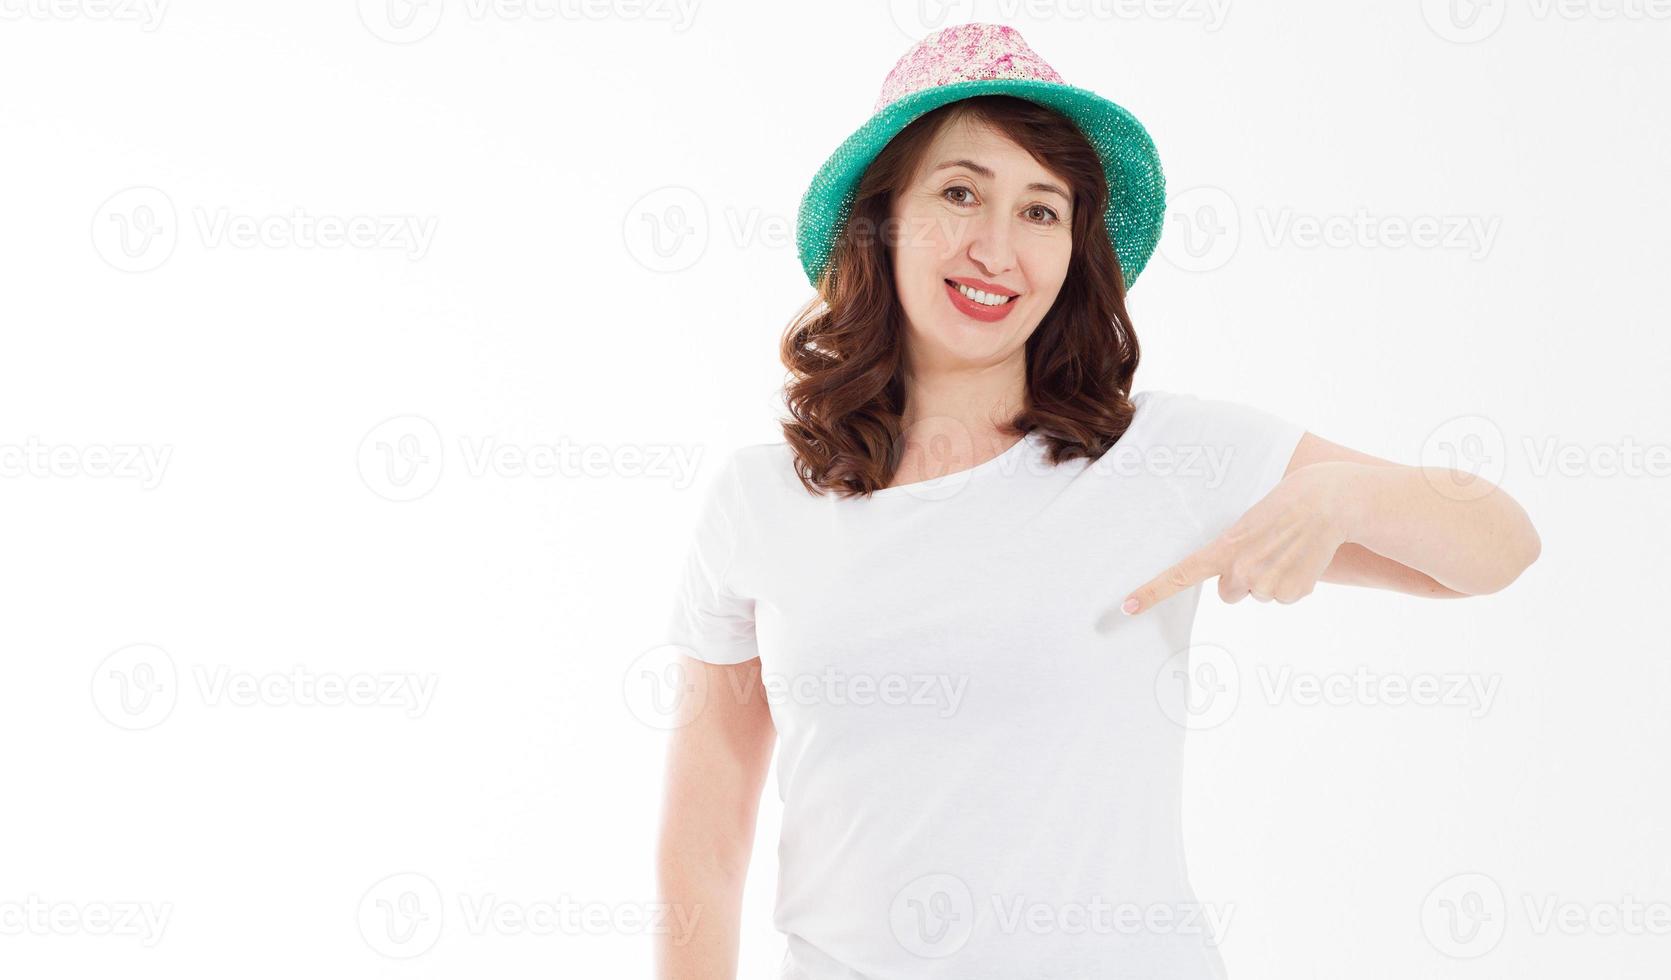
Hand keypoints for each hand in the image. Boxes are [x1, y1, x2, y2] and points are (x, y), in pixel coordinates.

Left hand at [1121, 463, 1357, 614]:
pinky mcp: (1293, 593)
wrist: (1327, 500)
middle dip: (1244, 578)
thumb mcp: (1245, 525)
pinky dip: (1294, 583)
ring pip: (1259, 595)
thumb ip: (1231, 554)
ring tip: (1287, 550)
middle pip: (1229, 593)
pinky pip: (1285, 598)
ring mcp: (1266, 585)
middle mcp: (1241, 571)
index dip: (1152, 593)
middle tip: (1265, 550)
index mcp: (1224, 549)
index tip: (1126, 608)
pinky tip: (1303, 559)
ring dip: (1272, 578)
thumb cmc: (1282, 506)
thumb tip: (1232, 584)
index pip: (1180, 574)